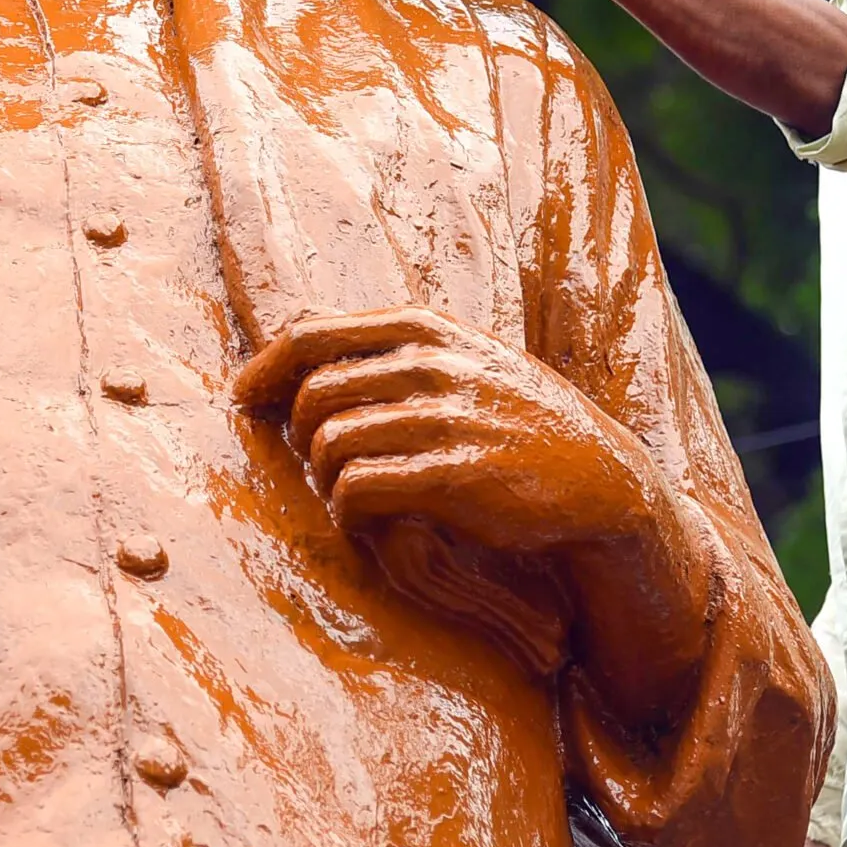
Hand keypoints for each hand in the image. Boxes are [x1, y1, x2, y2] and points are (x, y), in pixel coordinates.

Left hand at [232, 308, 659, 551]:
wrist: (602, 481)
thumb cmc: (520, 422)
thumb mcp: (466, 357)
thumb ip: (397, 346)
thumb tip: (303, 342)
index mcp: (425, 327)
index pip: (311, 334)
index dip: (265, 371)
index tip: (244, 400)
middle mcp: (431, 363)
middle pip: (311, 395)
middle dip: (300, 438)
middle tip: (321, 466)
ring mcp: (444, 417)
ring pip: (328, 444)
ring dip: (324, 480)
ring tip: (349, 495)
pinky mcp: (453, 476)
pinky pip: (357, 489)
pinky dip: (346, 511)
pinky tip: (367, 520)